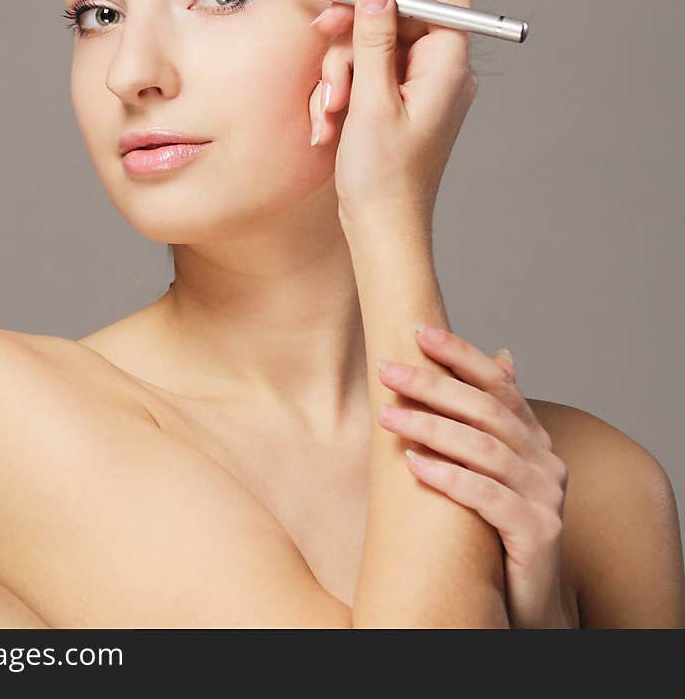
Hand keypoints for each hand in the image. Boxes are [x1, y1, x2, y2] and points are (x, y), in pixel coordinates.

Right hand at [308, 0, 477, 226]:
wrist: (382, 229)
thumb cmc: (384, 177)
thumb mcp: (372, 100)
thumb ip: (374, 36)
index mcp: (447, 66)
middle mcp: (437, 73)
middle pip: (394, 20)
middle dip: (351, 35)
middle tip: (319, 35)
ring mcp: (416, 90)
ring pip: (371, 49)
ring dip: (339, 75)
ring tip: (327, 113)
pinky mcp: (395, 106)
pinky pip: (365, 78)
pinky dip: (342, 95)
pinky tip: (327, 124)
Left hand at [374, 325, 573, 628]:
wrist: (526, 602)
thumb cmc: (498, 529)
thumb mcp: (493, 468)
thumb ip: (491, 418)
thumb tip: (503, 355)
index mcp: (534, 438)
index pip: (498, 383)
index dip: (460, 354)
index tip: (418, 331)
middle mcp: (546, 460)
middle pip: (487, 410)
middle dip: (434, 384)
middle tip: (388, 369)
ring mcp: (546, 496)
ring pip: (484, 449)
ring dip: (430, 427)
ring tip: (387, 415)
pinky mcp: (538, 532)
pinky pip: (488, 496)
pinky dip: (449, 477)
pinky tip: (413, 465)